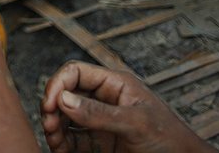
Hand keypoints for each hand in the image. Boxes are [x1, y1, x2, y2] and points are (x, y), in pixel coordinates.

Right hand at [41, 61, 215, 152]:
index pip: (76, 73)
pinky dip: (62, 145)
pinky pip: (73, 141)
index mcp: (115, 84)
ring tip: (54, 142)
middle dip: (52, 108)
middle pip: (66, 95)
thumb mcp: (135, 123)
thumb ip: (99, 113)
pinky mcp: (100, 144)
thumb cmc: (170, 139)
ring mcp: (100, 122)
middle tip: (49, 126)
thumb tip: (64, 100)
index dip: (58, 84)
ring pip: (65, 119)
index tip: (49, 104)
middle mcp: (104, 100)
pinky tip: (60, 150)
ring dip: (54, 128)